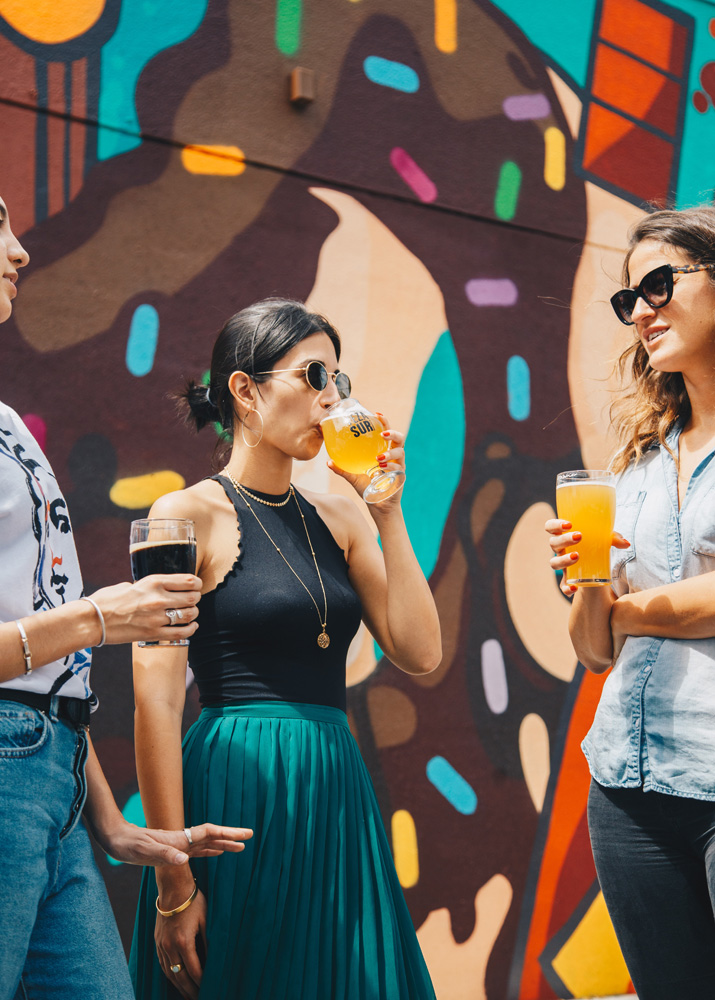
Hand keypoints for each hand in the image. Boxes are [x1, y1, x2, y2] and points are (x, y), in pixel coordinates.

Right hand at [88, 575, 201, 644]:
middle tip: (192, 601)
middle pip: (193, 598)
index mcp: (153, 582)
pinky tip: (191, 627)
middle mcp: (158, 599)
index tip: (196, 586)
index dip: (197, 584)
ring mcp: (157, 618)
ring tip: (190, 614)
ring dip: (193, 614)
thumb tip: (159, 589)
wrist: (91, 620)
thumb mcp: (130, 584)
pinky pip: (182, 633)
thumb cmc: (107, 601)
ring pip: (190, 615)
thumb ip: (148, 586)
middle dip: (195, 599)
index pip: (188, 581)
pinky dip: (191, 629)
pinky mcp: (154, 634)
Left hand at [94, 820, 252, 866]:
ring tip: (240, 847)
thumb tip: (184, 860)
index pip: (209, 833)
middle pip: (212, 836)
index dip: (227, 834)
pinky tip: (216, 853)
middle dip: (231, 836)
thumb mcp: (145, 851)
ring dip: (223, 844)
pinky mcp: (174, 851)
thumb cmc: (129, 845)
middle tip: (249, 837)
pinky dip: (211, 851)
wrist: (117, 840)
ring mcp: (179, 845)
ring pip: (207, 843)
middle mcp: (182, 840)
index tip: (244, 835)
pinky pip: (198, 850)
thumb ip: (165, 855)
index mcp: (179, 839)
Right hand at [156, 886, 206, 999]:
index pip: (194, 970)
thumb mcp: (206, 920)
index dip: (202, 982)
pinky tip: (176, 980)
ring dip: (179, 986)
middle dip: (190, 991)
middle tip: (199, 999)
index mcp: (183, 942)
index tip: (210, 988)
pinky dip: (169, 975)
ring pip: (169, 973)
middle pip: (180, 977)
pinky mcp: (157, 941)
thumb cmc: (194, 902)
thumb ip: (209, 942)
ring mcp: (161, 944)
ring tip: (188, 995)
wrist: (173, 888)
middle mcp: (170, 946)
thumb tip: (214, 960)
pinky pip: (162, 964)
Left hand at [327, 412, 405, 512]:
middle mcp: (393, 457)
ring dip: (390, 452)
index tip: (376, 414)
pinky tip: (383, 468)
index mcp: (384, 452)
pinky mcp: (401, 477)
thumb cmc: (368, 488)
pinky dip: (391, 467)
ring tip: (378, 457)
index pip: (386, 433)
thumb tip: (328, 461)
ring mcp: (399, 466)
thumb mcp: (353, 477)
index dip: (384, 422)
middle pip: (399, 439)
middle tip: (382, 434)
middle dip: (392, 433)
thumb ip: (343, 468)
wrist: (378, 506)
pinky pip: (399, 468)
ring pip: (400, 452)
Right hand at [546, 519, 629, 596]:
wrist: (597, 571)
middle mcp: (560, 551)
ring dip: (563, 559)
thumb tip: (626, 544)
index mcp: (565, 537)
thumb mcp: (604, 541)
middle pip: (553, 543)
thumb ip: (613, 539)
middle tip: (579, 537)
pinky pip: (563, 586)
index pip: (551, 527)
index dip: (555, 525)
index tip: (569, 524)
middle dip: (564, 539)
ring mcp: (562, 567)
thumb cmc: (596, 548)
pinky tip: (575, 587)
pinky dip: (566, 587)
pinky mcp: (568, 582)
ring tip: (577, 556)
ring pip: (554, 563)